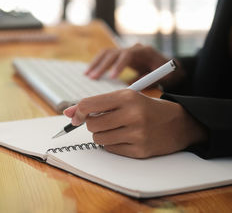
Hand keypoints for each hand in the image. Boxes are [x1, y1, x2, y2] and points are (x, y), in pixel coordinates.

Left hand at [63, 89, 207, 158]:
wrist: (179, 123)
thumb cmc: (146, 107)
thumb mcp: (124, 98)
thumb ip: (95, 103)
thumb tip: (68, 113)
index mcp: (127, 97)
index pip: (88, 104)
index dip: (77, 112)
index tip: (75, 116)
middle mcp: (133, 115)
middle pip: (91, 124)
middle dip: (92, 124)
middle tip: (104, 121)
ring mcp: (137, 134)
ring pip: (98, 138)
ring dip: (102, 134)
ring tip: (116, 128)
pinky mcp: (140, 150)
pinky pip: (110, 149)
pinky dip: (112, 144)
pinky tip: (125, 137)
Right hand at [85, 44, 183, 87]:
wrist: (170, 67)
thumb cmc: (168, 74)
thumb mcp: (164, 78)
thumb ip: (149, 81)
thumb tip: (131, 87)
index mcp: (145, 52)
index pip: (128, 55)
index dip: (119, 65)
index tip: (112, 78)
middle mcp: (133, 48)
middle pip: (113, 53)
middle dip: (102, 66)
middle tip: (93, 78)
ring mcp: (125, 51)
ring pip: (106, 53)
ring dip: (95, 64)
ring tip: (87, 75)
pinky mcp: (120, 56)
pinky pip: (105, 57)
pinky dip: (96, 64)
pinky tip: (88, 73)